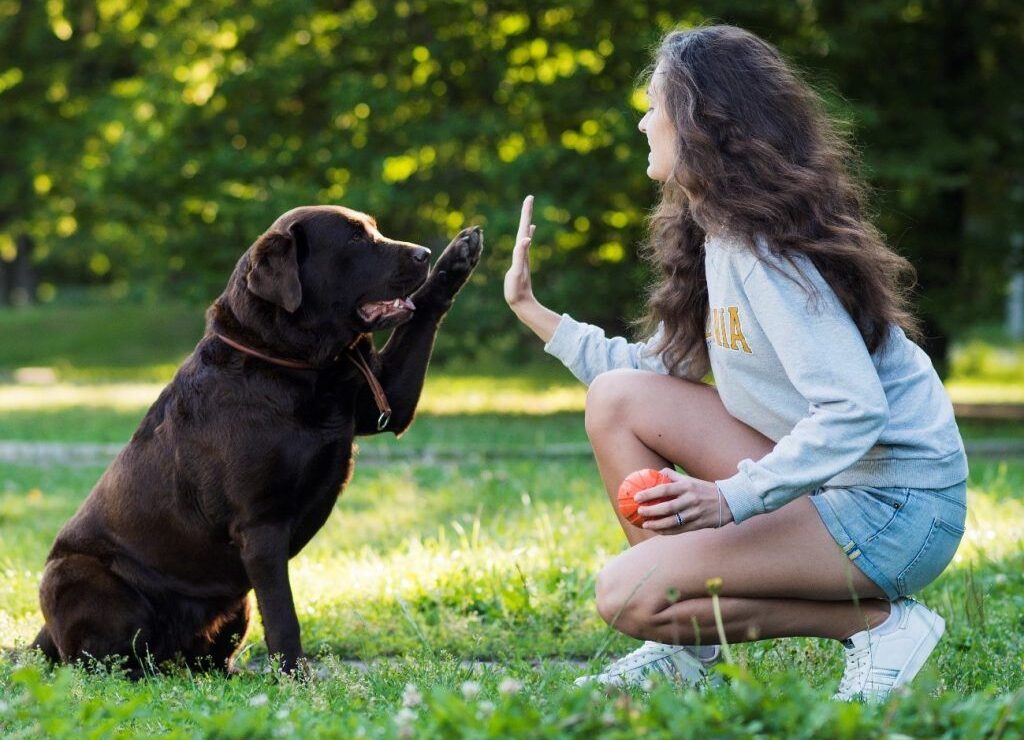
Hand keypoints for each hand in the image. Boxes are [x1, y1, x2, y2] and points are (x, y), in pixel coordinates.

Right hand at [503, 195, 536, 309]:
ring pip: (525, 235)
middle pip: (525, 228)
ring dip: (526, 223)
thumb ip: (521, 255)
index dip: (526, 213)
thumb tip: (527, 238)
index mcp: (522, 251)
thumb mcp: (517, 271)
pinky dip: (526, 236)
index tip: (529, 197)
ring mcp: (523, 257)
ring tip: (528, 215)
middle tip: (529, 199)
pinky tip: (528, 235)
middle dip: (526, 213)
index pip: (524, 227)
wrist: (522, 304)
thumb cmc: (517, 290)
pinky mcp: (521, 263)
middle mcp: (524, 252)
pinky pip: (523, 245)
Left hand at [634, 468, 733, 533]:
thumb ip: (672, 476)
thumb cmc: (704, 489)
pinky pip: (679, 529)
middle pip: (667, 507)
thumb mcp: (690, 479)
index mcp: (687, 486)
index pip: (665, 489)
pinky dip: (667, 531)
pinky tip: (657, 531)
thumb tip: (654, 473)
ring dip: (657, 524)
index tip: (637, 497)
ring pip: (673, 521)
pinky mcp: (698, 524)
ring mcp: (695, 513)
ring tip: (645, 524)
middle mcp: (691, 499)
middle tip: (639, 511)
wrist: (728, 502)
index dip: (649, 493)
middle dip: (651, 510)